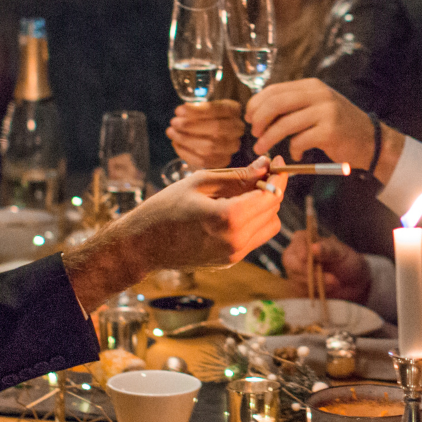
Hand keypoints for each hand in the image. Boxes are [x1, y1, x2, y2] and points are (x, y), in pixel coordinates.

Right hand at [118, 156, 289, 270]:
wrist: (143, 245)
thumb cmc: (165, 207)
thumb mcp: (200, 182)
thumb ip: (237, 175)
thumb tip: (265, 165)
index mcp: (228, 218)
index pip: (271, 195)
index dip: (279, 175)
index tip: (278, 161)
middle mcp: (236, 241)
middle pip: (273, 210)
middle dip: (271, 189)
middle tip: (257, 172)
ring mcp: (234, 255)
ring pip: (270, 226)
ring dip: (264, 207)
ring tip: (242, 193)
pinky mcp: (230, 261)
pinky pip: (255, 238)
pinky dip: (252, 221)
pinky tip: (232, 209)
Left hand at [167, 100, 245, 169]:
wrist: (214, 133)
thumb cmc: (206, 116)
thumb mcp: (203, 106)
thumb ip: (195, 108)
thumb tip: (182, 112)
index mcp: (233, 110)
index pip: (217, 110)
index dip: (197, 111)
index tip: (179, 110)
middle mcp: (237, 128)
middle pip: (216, 128)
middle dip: (191, 126)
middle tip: (174, 123)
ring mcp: (232, 146)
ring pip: (209, 147)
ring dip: (186, 140)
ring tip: (172, 133)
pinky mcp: (223, 161)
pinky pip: (203, 161)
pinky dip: (186, 153)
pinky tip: (176, 144)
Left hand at [243, 78, 374, 164]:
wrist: (371, 140)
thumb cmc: (339, 126)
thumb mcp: (317, 106)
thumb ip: (293, 105)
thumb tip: (259, 111)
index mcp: (312, 86)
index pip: (275, 90)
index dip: (256, 104)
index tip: (249, 118)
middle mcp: (319, 95)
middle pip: (276, 103)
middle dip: (259, 120)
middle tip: (254, 133)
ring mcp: (326, 112)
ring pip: (284, 124)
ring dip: (268, 138)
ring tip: (261, 148)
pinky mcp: (330, 132)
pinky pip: (300, 141)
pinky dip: (293, 150)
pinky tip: (297, 155)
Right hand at [283, 231, 370, 300]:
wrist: (352, 282)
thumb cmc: (346, 261)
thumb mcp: (341, 253)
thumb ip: (328, 249)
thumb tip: (314, 248)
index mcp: (305, 239)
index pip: (298, 241)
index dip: (300, 250)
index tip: (305, 258)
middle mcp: (295, 255)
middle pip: (291, 262)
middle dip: (308, 271)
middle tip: (330, 278)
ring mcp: (295, 272)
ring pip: (297, 278)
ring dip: (317, 282)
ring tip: (335, 282)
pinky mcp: (298, 287)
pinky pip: (301, 291)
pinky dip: (316, 291)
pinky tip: (329, 288)